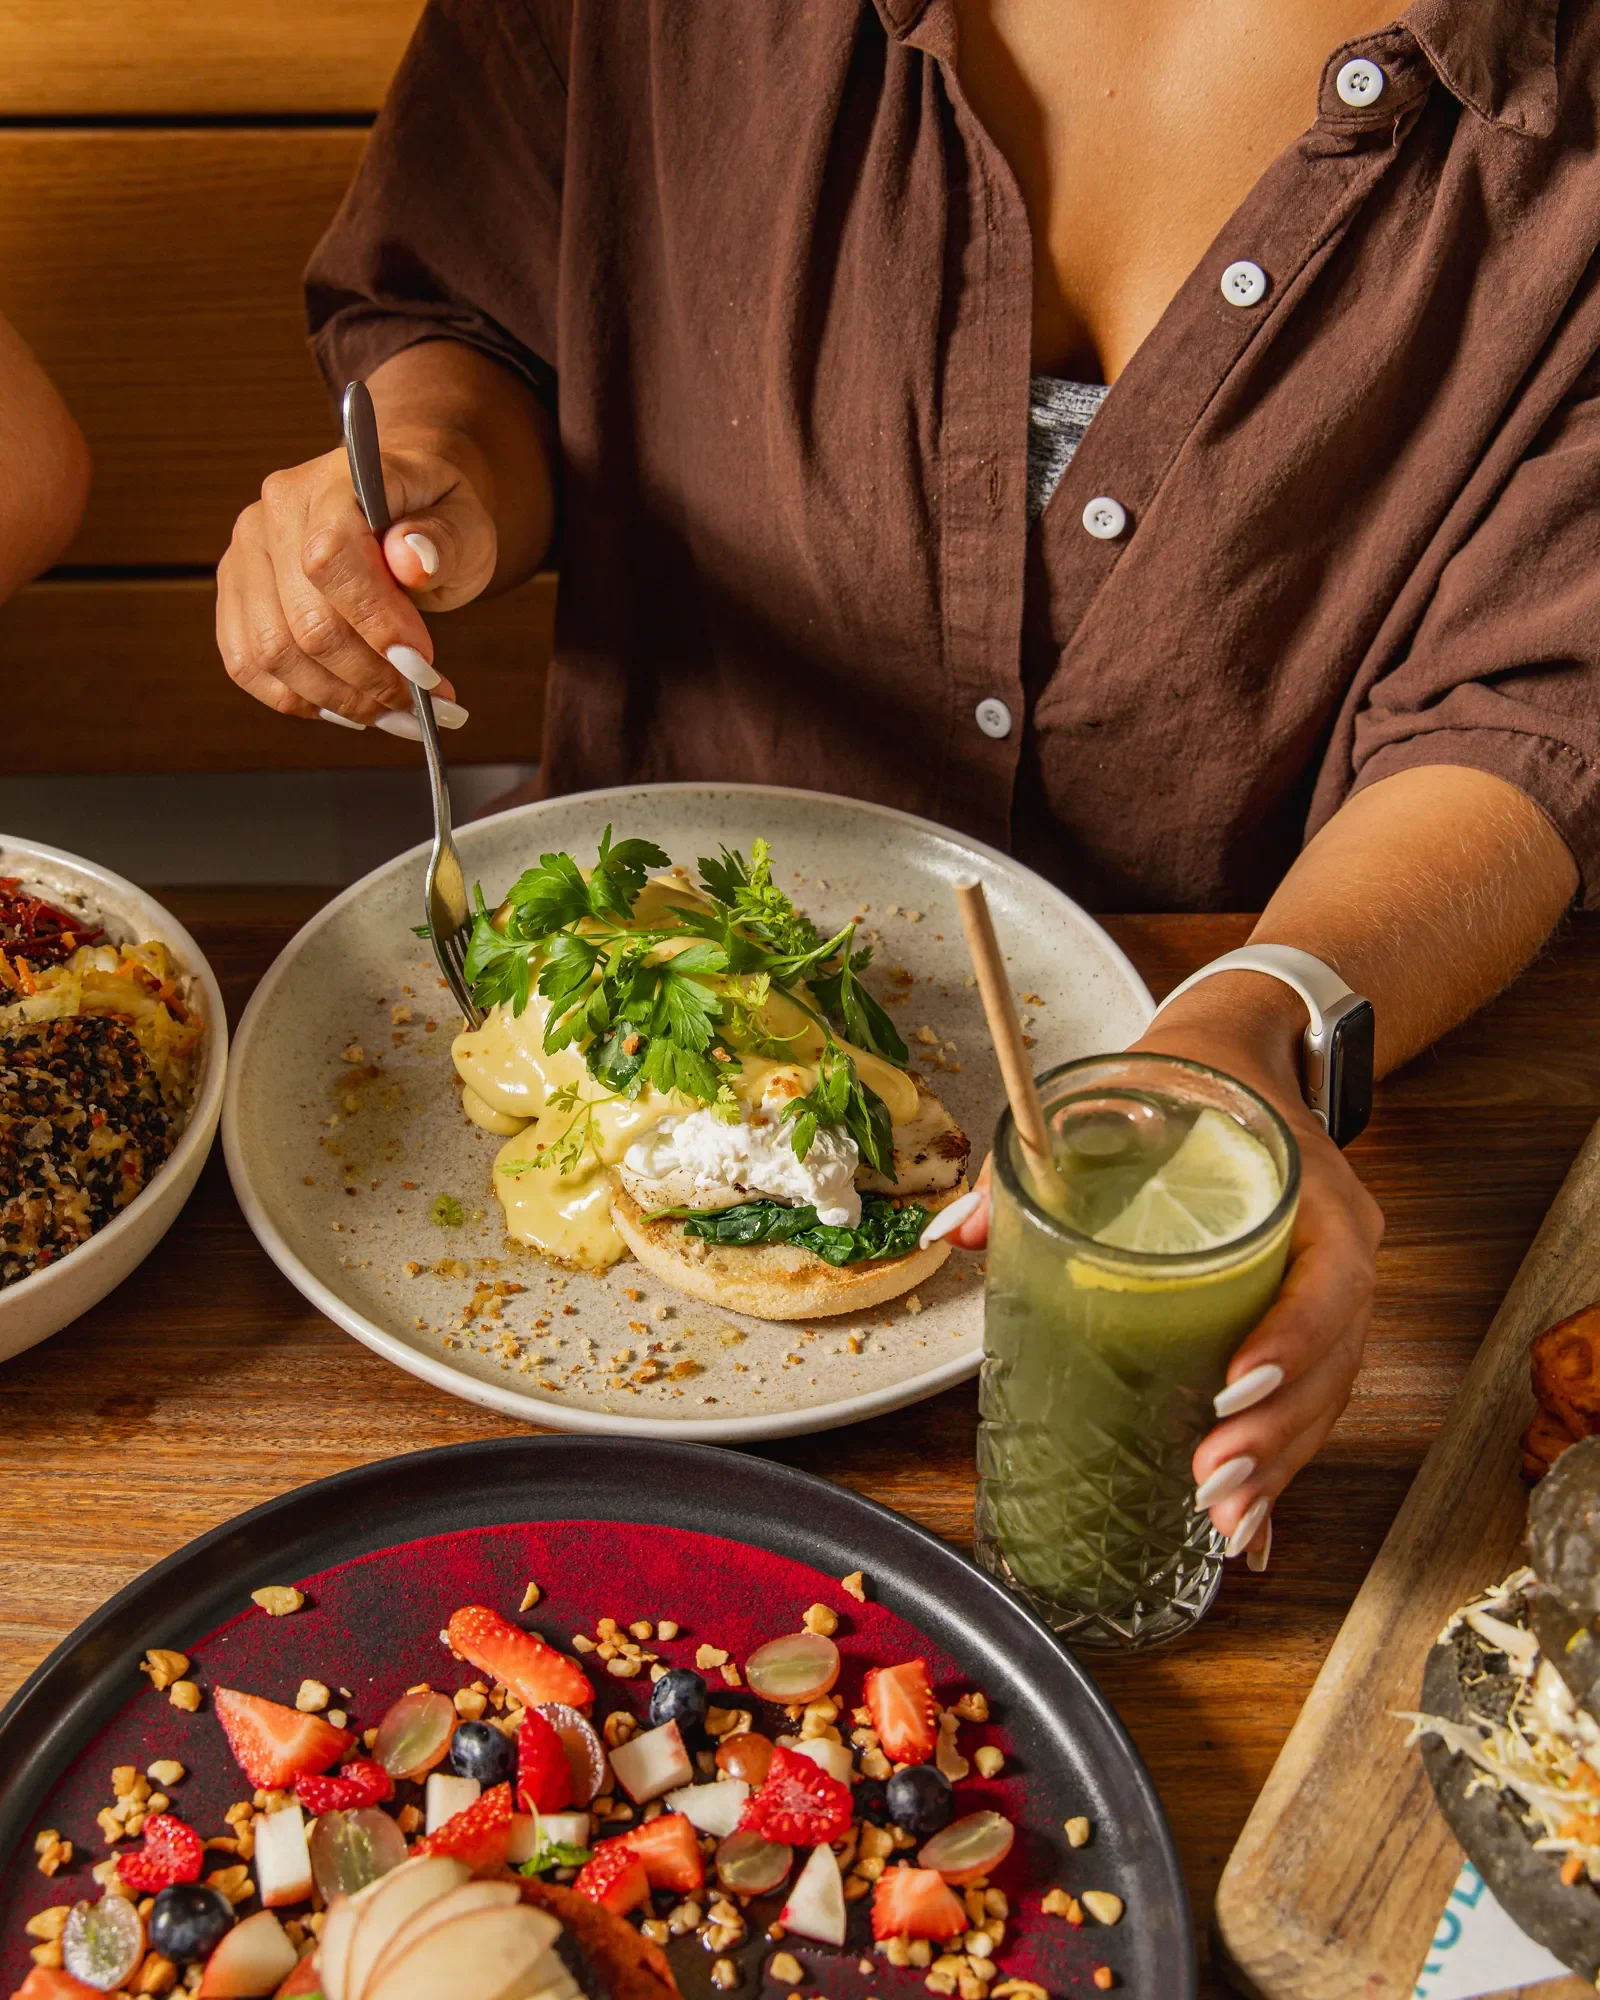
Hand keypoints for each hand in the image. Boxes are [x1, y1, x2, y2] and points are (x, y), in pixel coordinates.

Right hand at [216, 435, 495, 730]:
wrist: (403, 503)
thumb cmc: (436, 513)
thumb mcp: (465, 521)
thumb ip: (445, 541)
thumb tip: (414, 559)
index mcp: (331, 482)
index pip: (331, 559)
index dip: (377, 624)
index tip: (424, 665)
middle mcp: (273, 514)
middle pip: (304, 622)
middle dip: (371, 678)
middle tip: (425, 703)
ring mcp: (246, 556)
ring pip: (273, 654)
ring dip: (341, 700)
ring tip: (396, 713)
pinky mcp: (237, 596)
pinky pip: (249, 666)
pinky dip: (303, 700)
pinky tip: (350, 706)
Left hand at [940, 973, 1383, 1568]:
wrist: (1241, 1060)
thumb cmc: (1186, 1084)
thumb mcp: (1118, 1097)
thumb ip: (1034, 1162)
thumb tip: (955, 1231)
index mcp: (1309, 1192)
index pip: (1329, 1279)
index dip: (1293, 1339)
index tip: (1233, 1390)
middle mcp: (1335, 1250)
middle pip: (1332, 1361)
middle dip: (1275, 1436)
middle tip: (1213, 1486)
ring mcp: (1328, 1294)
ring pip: (1323, 1397)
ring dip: (1277, 1469)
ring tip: (1225, 1526)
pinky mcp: (1307, 1325)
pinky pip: (1306, 1404)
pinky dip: (1278, 1468)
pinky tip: (1251, 1533)